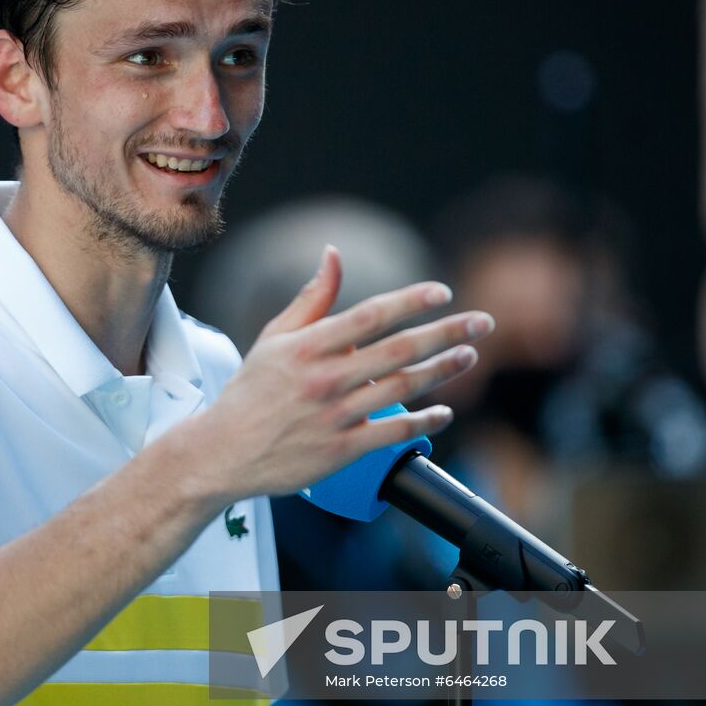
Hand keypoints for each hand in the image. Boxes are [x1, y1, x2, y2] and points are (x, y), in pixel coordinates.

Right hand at [191, 245, 492, 500]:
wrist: (223, 452)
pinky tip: (444, 411)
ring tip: (469, 356)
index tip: (443, 292)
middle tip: (482, 323)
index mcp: (308, 345)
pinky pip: (392, 433)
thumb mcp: (274, 338)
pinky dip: (424, 422)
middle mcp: (324, 378)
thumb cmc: (251, 391)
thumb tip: (334, 254)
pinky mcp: (340, 450)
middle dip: (447, 333)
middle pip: (398, 349)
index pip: (370, 315)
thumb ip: (312, 298)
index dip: (411, 300)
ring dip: (442, 371)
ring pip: (402, 388)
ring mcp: (334, 415)